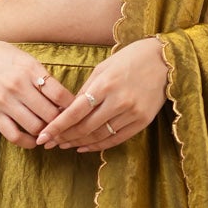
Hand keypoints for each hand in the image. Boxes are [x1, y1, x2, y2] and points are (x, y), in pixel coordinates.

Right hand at [0, 32, 77, 146]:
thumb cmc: (4, 58)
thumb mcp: (27, 59)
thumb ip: (45, 78)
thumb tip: (66, 101)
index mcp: (30, 69)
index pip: (60, 94)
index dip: (72, 106)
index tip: (76, 109)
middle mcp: (17, 86)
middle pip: (50, 114)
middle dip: (62, 121)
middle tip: (66, 123)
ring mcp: (4, 102)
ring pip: (35, 127)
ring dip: (47, 133)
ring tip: (52, 130)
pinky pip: (15, 136)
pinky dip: (29, 142)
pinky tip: (35, 139)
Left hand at [34, 38, 169, 151]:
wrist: (164, 61)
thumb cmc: (129, 60)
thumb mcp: (103, 68)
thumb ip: (86, 90)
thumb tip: (67, 111)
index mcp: (105, 85)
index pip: (75, 112)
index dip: (57, 126)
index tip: (43, 136)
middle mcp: (119, 101)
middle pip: (85, 127)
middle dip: (65, 137)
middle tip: (50, 143)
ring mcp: (132, 113)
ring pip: (99, 136)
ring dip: (79, 143)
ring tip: (65, 145)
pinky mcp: (142, 121)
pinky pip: (116, 139)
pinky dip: (98, 145)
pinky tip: (85, 147)